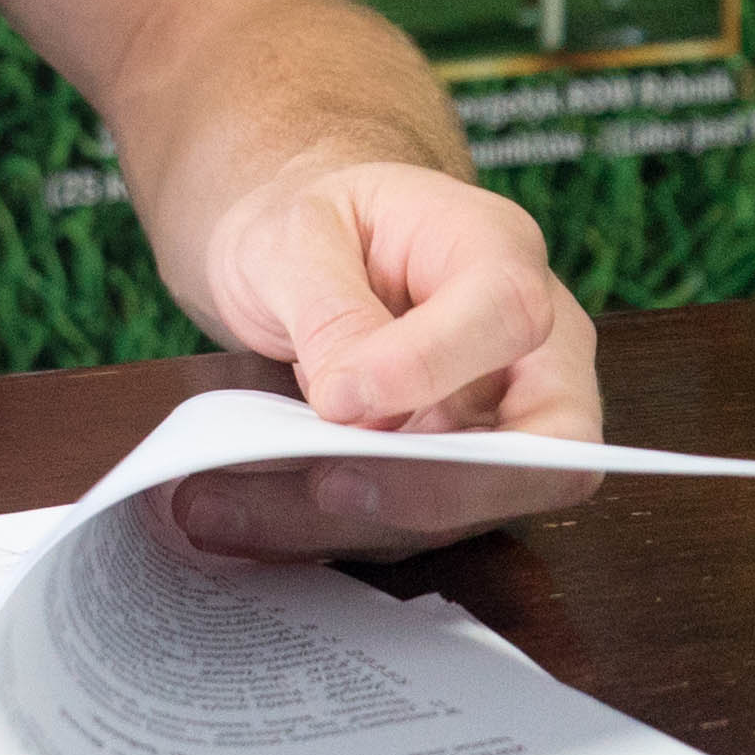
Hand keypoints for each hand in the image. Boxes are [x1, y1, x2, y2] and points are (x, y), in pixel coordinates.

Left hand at [170, 158, 599, 563]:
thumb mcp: (298, 232)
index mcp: (498, 250)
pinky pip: (401, 524)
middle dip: (431, 488)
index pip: (508, 315)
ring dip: (341, 522)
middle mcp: (526, 351)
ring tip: (216, 509)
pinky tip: (229, 518)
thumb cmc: (314, 224)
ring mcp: (498, 427)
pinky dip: (315, 530)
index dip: (432, 367)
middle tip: (321, 489)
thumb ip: (330, 309)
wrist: (298, 252)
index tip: (339, 397)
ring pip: (459, 508)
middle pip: (537, 451)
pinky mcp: (449, 482)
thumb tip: (352, 404)